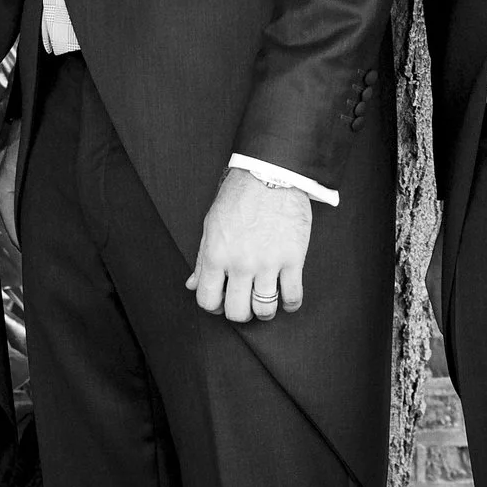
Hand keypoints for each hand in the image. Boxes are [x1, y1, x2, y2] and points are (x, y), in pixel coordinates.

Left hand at [187, 168, 311, 321]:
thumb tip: (192, 284)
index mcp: (215, 255)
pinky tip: (286, 297)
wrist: (269, 174)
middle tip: (243, 304)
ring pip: (265, 309)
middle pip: (237, 311)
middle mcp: (239, 263)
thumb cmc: (238, 197)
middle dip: (239, 313)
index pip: (208, 300)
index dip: (213, 307)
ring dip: (264, 311)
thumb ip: (201, 258)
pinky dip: (290, 304)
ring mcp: (268, 263)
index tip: (221, 302)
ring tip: (265, 301)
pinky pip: (293, 296)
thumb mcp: (211, 225)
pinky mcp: (293, 259)